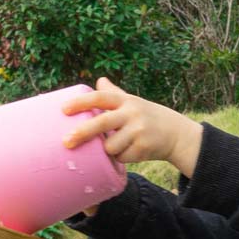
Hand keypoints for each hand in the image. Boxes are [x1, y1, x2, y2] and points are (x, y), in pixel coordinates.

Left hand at [62, 77, 201, 175]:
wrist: (175, 134)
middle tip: (66, 142)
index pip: (100, 98)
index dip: (81, 103)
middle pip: (102, 123)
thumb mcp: (132, 102)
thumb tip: (99, 80)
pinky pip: (121, 158)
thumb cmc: (146, 117)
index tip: (64, 109)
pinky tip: (131, 151)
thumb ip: (114, 93)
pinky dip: (121, 158)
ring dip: (108, 150)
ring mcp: (138, 130)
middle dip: (83, 133)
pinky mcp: (143, 147)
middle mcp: (131, 113)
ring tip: (119, 145)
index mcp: (125, 100)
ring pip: (110, 146)